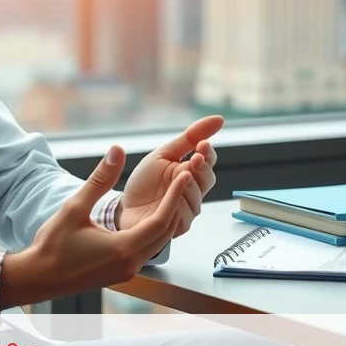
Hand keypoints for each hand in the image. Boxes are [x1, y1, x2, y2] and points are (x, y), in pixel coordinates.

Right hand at [0, 147, 192, 307]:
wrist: (39, 277)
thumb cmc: (53, 245)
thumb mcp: (75, 207)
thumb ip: (99, 180)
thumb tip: (117, 151)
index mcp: (123, 249)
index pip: (161, 220)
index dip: (175, 196)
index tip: (184, 175)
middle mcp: (131, 263)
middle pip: (165, 232)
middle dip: (176, 204)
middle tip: (184, 179)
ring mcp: (127, 271)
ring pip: (158, 242)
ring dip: (167, 218)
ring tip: (172, 194)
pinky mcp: (121, 272)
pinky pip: (147, 249)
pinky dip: (154, 230)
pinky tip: (152, 215)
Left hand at [116, 116, 222, 238]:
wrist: (126, 207)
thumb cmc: (146, 181)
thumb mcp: (165, 154)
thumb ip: (190, 137)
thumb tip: (219, 119)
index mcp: (191, 171)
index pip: (209, 161)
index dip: (208, 153)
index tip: (202, 145)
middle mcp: (194, 191)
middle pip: (208, 179)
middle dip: (202, 168)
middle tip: (195, 159)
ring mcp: (188, 209)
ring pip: (197, 197)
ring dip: (189, 186)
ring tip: (181, 177)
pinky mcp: (179, 226)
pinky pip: (184, 215)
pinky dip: (178, 205)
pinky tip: (172, 199)